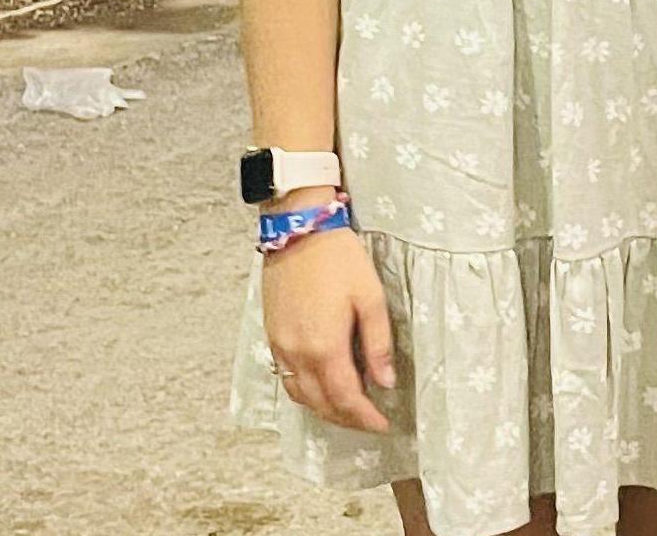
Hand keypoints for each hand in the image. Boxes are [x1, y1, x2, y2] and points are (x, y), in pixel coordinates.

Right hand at [261, 220, 394, 432]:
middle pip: (321, 404)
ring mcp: (280, 348)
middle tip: (369, 422)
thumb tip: (385, 382)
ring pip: (301, 396)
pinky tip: (321, 388)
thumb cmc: (340, 259)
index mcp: (324, 347)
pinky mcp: (271, 338)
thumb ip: (378, 342)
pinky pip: (287, 380)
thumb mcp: (370, 296)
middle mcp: (297, 355)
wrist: (298, 231)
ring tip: (349, 410)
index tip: (383, 426)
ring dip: (324, 410)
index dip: (364, 417)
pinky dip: (305, 394)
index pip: (345, 398)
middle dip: (346, 419)